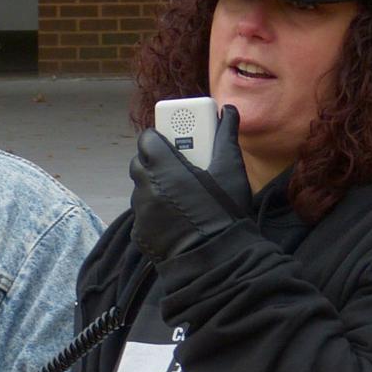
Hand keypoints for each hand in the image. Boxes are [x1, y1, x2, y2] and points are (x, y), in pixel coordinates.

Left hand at [129, 107, 242, 263]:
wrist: (216, 260)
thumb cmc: (223, 211)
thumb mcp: (231, 169)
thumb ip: (226, 136)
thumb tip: (229, 111)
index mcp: (162, 165)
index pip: (147, 139)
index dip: (160, 137)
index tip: (174, 141)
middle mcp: (144, 186)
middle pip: (140, 163)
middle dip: (155, 161)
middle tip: (179, 165)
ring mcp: (140, 212)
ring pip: (141, 190)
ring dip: (155, 187)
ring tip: (180, 193)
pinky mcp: (140, 233)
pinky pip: (143, 215)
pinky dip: (155, 212)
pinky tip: (176, 217)